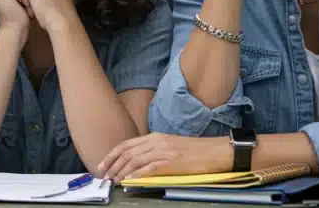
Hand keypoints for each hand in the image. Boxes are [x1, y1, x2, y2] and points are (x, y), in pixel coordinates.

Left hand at [97, 133, 229, 180]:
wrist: (216, 151)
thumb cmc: (195, 151)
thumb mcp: (169, 146)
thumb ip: (153, 150)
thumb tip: (136, 162)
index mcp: (155, 137)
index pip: (126, 145)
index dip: (111, 155)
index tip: (103, 164)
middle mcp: (156, 141)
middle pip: (127, 152)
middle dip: (112, 164)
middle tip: (104, 175)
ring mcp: (164, 151)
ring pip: (135, 160)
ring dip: (121, 171)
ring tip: (114, 180)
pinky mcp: (172, 162)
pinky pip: (150, 168)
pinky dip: (137, 174)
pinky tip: (129, 180)